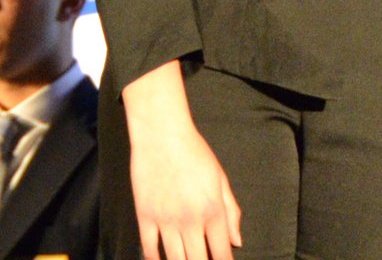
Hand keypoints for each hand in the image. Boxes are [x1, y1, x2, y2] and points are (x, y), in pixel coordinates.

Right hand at [123, 63, 243, 259]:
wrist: (161, 134)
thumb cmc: (194, 152)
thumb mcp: (220, 178)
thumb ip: (231, 211)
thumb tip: (236, 241)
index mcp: (213, 211)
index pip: (222, 253)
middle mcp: (191, 220)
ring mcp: (166, 220)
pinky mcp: (145, 216)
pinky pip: (149, 249)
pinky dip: (155, 259)